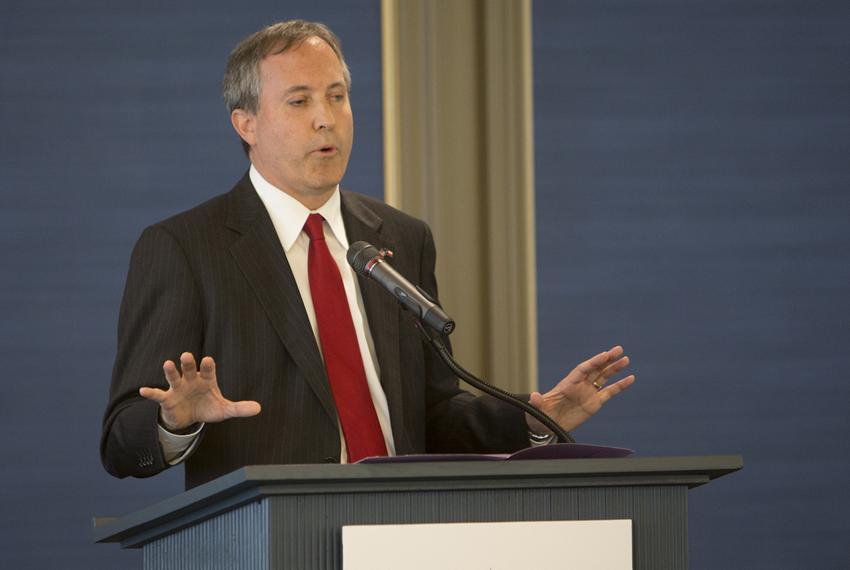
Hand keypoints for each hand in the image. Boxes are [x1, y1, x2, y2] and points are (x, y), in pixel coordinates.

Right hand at [139, 352, 260, 430]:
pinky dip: (150, 393)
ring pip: (173, 377)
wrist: (190, 417)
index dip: (207, 366)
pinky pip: (158, 395)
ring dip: (170, 371)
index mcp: (206, 380)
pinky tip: (143, 391)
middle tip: (186, 356)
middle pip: (189, 369)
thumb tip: (259, 409)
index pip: (208, 370)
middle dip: (188, 363)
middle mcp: (191, 380)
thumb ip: (239, 408)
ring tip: (167, 364)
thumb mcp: (224, 410)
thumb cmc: (208, 407)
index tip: (208, 360)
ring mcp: (178, 388)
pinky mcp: (167, 399)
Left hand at [527, 345, 634, 433]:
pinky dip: (620, 385)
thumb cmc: (539, 416)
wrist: (547, 427)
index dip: (594, 362)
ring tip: (626, 359)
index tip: (604, 355)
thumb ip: (537, 403)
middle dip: (606, 359)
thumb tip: (534, 396)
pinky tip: (630, 378)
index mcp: (567, 384)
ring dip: (614, 368)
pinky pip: (609, 392)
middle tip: (619, 349)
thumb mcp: (536, 410)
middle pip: (595, 369)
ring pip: (603, 377)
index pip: (583, 369)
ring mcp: (587, 393)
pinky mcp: (594, 403)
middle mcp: (579, 385)